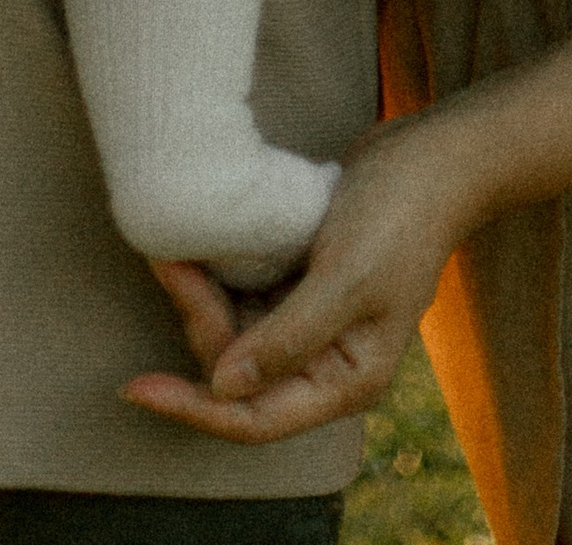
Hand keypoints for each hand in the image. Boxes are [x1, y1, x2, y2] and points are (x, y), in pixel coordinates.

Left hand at [123, 112, 477, 444]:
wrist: (432, 154)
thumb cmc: (401, 215)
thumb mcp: (348, 278)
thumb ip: (288, 338)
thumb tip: (223, 388)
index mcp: (346, 378)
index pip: (256, 419)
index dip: (194, 410)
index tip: (139, 388)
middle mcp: (326, 361)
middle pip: (239, 373)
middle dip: (198, 325)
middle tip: (168, 264)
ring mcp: (312, 322)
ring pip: (235, 334)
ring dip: (201, 299)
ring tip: (169, 252)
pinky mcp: (302, 283)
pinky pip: (246, 298)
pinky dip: (218, 279)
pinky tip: (196, 251)